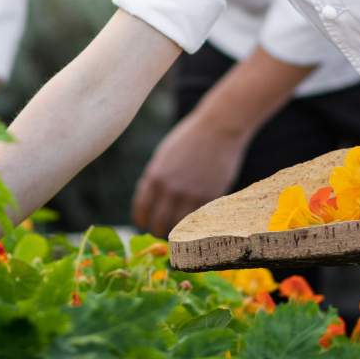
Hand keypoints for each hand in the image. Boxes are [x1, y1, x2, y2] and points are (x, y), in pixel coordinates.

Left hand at [131, 111, 246, 236]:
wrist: (218, 128)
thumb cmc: (190, 139)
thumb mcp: (164, 156)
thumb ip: (155, 178)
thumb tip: (150, 203)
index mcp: (154, 177)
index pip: (141, 211)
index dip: (143, 221)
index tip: (147, 223)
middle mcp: (170, 189)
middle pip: (158, 225)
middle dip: (160, 229)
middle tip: (164, 229)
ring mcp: (190, 194)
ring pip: (179, 227)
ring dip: (178, 230)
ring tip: (180, 228)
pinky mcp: (210, 197)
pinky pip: (198, 219)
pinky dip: (196, 222)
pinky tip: (197, 218)